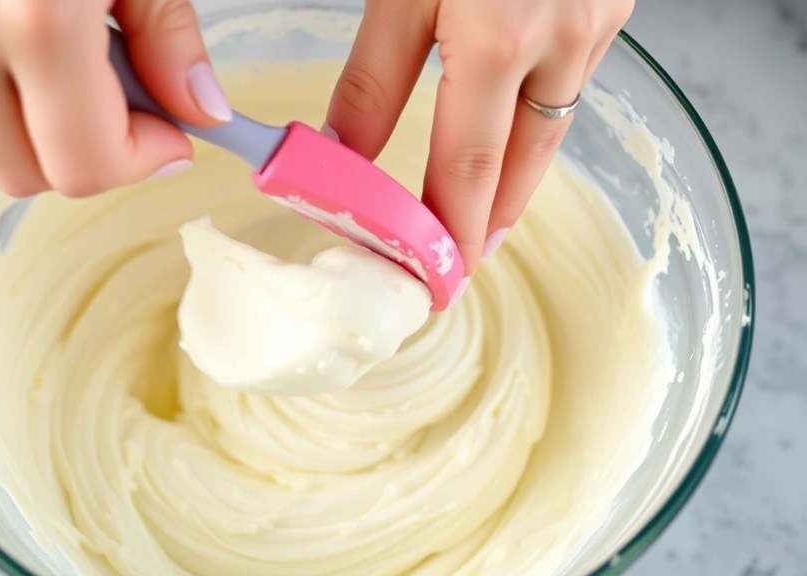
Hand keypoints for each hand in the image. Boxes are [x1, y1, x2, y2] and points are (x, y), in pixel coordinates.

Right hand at [0, 0, 230, 197]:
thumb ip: (168, 36)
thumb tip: (198, 111)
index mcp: (37, 17)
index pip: (85, 166)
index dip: (137, 159)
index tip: (162, 136)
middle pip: (32, 174)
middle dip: (85, 144)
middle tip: (107, 85)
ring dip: (30, 123)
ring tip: (44, 47)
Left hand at [324, 0, 633, 280]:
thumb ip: (374, 77)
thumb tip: (341, 151)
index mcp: (499, 39)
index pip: (470, 168)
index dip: (452, 232)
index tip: (435, 278)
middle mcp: (562, 39)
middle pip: (522, 163)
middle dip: (489, 223)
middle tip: (460, 265)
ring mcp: (598, 21)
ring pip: (553, 126)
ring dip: (517, 177)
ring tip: (485, 217)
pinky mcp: (612, 4)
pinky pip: (574, 81)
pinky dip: (540, 118)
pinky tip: (515, 128)